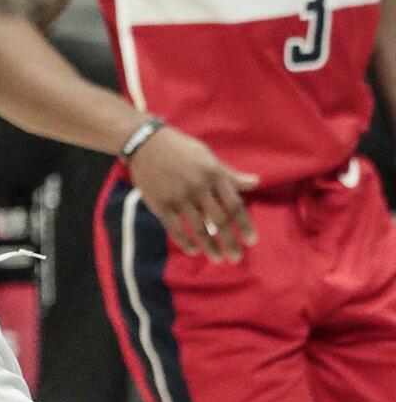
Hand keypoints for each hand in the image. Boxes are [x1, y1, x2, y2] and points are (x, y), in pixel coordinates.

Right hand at [128, 125, 258, 262]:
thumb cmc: (181, 149)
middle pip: (219, 220)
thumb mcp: (208, 157)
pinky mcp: (161, 203)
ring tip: (217, 258)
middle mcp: (198, 186)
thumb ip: (230, 175)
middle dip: (229, 242)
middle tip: (236, 258)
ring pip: (198, 228)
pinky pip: (176, 228)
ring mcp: (179, 196)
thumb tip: (257, 182)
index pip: (233, 205)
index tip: (251, 242)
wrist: (145, 142)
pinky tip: (193, 250)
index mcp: (213, 173)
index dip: (244, 225)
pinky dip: (185, 242)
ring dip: (210, 247)